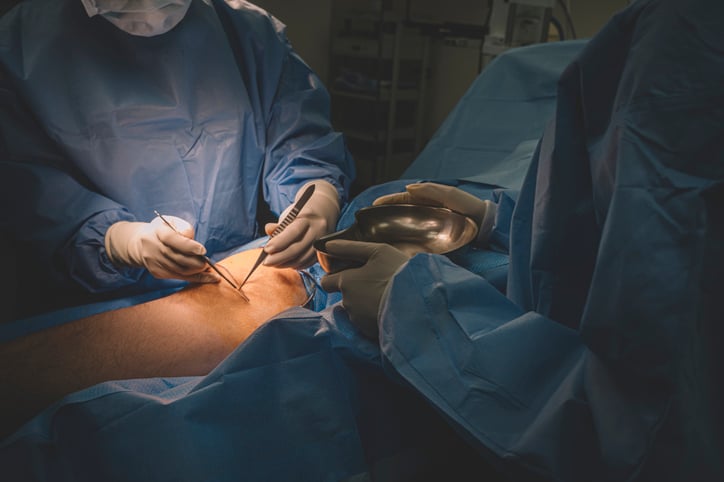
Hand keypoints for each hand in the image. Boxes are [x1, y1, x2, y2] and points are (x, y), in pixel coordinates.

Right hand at [105, 216, 218, 282]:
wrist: (140, 244)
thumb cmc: (163, 231)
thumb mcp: (172, 222)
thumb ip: (185, 229)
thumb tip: (195, 244)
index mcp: (158, 232)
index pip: (172, 239)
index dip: (189, 246)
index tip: (203, 250)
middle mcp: (154, 247)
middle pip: (177, 258)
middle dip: (196, 262)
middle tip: (208, 262)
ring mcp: (154, 262)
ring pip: (180, 270)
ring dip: (197, 271)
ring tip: (209, 268)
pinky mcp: (157, 272)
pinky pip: (180, 277)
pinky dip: (196, 278)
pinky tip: (209, 277)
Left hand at [263, 180, 340, 268]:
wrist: (324, 211)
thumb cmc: (303, 213)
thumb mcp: (291, 214)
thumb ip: (279, 224)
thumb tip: (268, 230)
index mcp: (308, 218)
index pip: (293, 232)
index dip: (279, 242)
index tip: (267, 249)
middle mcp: (317, 231)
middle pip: (298, 248)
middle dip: (279, 258)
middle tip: (266, 262)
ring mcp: (322, 242)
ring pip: (302, 258)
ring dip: (286, 263)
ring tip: (274, 264)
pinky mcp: (323, 251)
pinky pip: (308, 263)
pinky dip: (295, 265)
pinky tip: (286, 263)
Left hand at [320, 240, 409, 338]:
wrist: (417, 304)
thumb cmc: (397, 273)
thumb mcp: (377, 251)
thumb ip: (350, 247)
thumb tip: (328, 245)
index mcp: (346, 283)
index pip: (326, 282)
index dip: (334, 278)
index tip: (349, 275)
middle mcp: (347, 303)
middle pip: (345, 296)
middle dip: (356, 291)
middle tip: (376, 284)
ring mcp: (358, 320)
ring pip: (356, 310)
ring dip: (366, 304)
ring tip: (386, 297)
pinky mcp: (370, 333)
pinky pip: (368, 323)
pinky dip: (374, 317)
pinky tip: (388, 310)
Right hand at [373, 183, 496, 244]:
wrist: (487, 226)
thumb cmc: (470, 208)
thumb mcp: (450, 195)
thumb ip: (430, 190)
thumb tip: (407, 188)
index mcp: (429, 200)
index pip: (404, 200)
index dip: (389, 202)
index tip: (374, 205)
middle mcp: (427, 213)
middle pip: (402, 213)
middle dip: (386, 216)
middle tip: (370, 223)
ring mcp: (430, 227)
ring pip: (407, 226)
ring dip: (393, 229)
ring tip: (377, 235)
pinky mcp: (435, 240)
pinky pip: (415, 239)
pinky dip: (404, 240)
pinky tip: (395, 246)